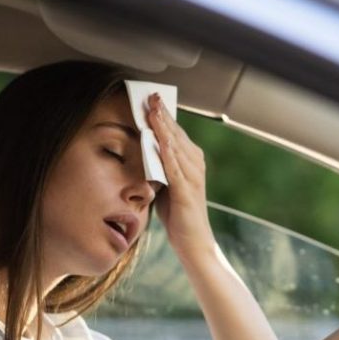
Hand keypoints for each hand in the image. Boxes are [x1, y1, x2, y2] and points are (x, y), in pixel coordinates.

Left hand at [145, 93, 213, 255]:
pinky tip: (158, 139)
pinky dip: (166, 151)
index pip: (175, 133)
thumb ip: (158, 167)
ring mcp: (193, 177)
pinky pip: (174, 167)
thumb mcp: (165, 185)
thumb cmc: (178, 216)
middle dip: (163, 114)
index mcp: (191, 162)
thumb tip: (143, 151)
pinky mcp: (187, 191)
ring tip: (152, 109)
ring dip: (163, 127)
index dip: (164, 115)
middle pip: (176, 134)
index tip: (151, 98)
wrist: (194, 244)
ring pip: (176, 146)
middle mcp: (195, 165)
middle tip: (151, 95)